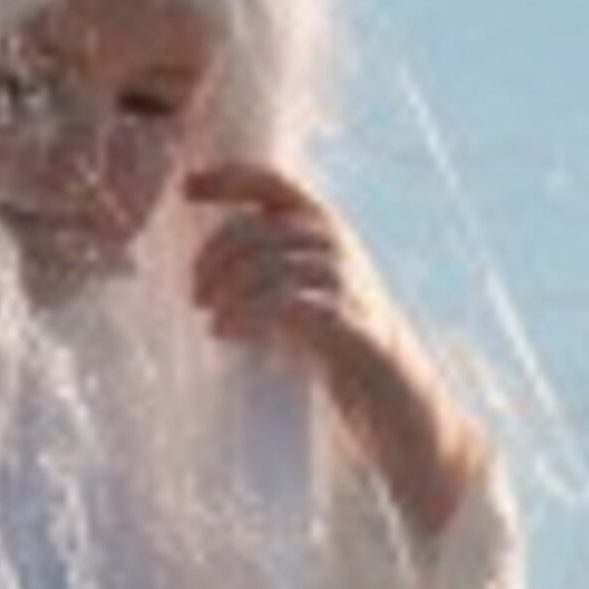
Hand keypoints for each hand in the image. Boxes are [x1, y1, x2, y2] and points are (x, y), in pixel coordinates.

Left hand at [183, 164, 488, 543]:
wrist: (403, 410)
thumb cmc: (344, 358)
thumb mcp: (299, 306)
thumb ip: (265, 281)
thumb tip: (204, 277)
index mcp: (330, 238)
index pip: (277, 185)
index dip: (230, 178)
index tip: (185, 188)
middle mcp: (344, 253)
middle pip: (266, 227)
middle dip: (219, 253)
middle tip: (195, 292)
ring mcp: (354, 291)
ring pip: (277, 262)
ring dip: (231, 286)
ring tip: (209, 315)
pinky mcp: (356, 332)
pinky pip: (294, 305)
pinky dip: (249, 313)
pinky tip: (223, 330)